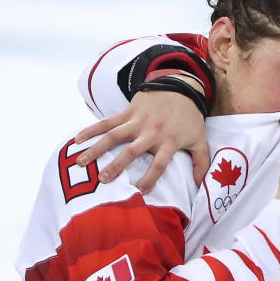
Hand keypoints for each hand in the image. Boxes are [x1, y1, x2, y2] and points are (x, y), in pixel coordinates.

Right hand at [74, 87, 208, 191]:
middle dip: (117, 166)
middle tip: (103, 180)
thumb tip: (199, 185)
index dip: (150, 178)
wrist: (181, 88)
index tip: (140, 191)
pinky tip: (77, 139)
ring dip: (97, 148)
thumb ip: (201, 163)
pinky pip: (107, 121)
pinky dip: (91, 129)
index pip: (160, 164)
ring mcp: (138, 121)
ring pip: (114, 136)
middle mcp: (152, 132)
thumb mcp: (201, 140)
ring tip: (81, 162)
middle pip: (133, 151)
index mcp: (169, 141)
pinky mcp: (128, 112)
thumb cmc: (190, 119)